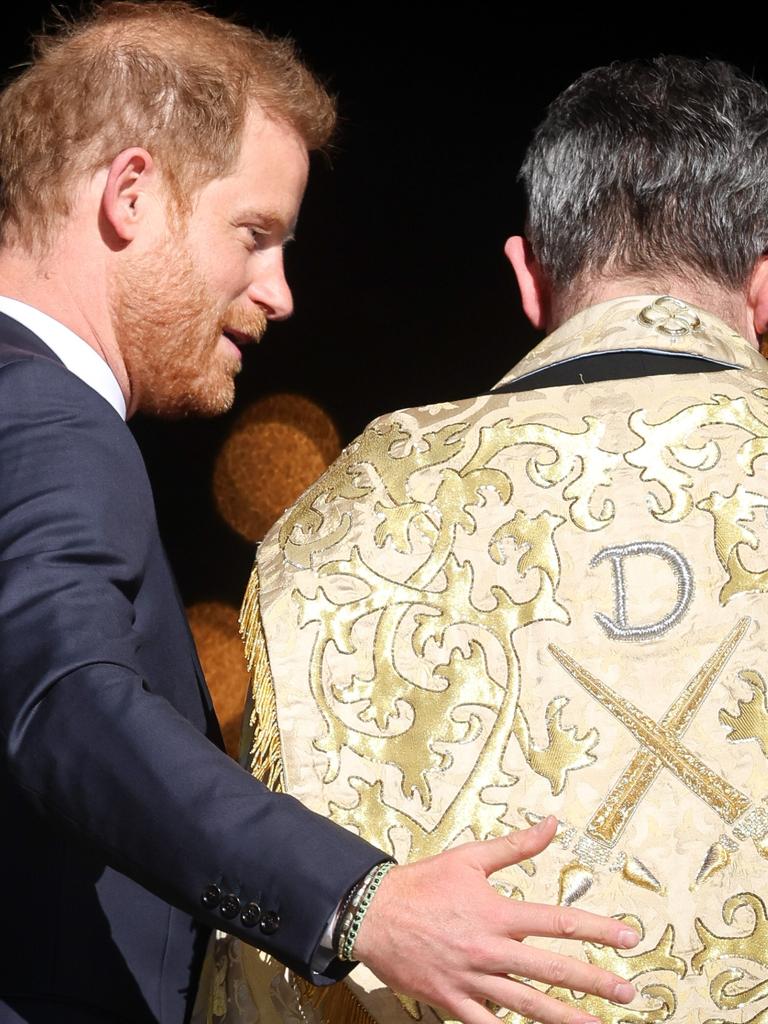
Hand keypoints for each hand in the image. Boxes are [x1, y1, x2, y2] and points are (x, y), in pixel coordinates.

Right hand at [353, 816, 638, 1023]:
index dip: (596, 929)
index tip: (628, 938)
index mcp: (496, 912)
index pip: (557, 921)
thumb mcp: (469, 858)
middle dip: (594, 981)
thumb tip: (552, 824)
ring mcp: (471, 980)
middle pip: (551, 970)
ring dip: (565, 1017)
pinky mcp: (452, 1001)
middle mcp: (489, 949)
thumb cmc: (423, 883)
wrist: (372, 913)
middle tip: (628, 994)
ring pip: (527, 1006)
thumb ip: (515, 846)